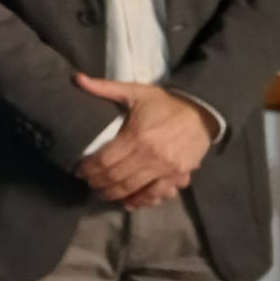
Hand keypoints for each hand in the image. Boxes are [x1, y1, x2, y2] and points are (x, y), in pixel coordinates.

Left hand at [73, 76, 215, 206]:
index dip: (88, 169)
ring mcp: (165, 168)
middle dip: (97, 183)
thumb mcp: (136, 92)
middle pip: (115, 177)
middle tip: (88, 183)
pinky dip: (140, 201)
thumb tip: (77, 78)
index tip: (79, 171)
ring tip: (102, 193)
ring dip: (113, 194)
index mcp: (136, 136)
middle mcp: (149, 155)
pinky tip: (128, 202)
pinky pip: (156, 194)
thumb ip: (105, 88)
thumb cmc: (165, 103)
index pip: (105, 160)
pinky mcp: (177, 175)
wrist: (202, 112)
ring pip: (132, 188)